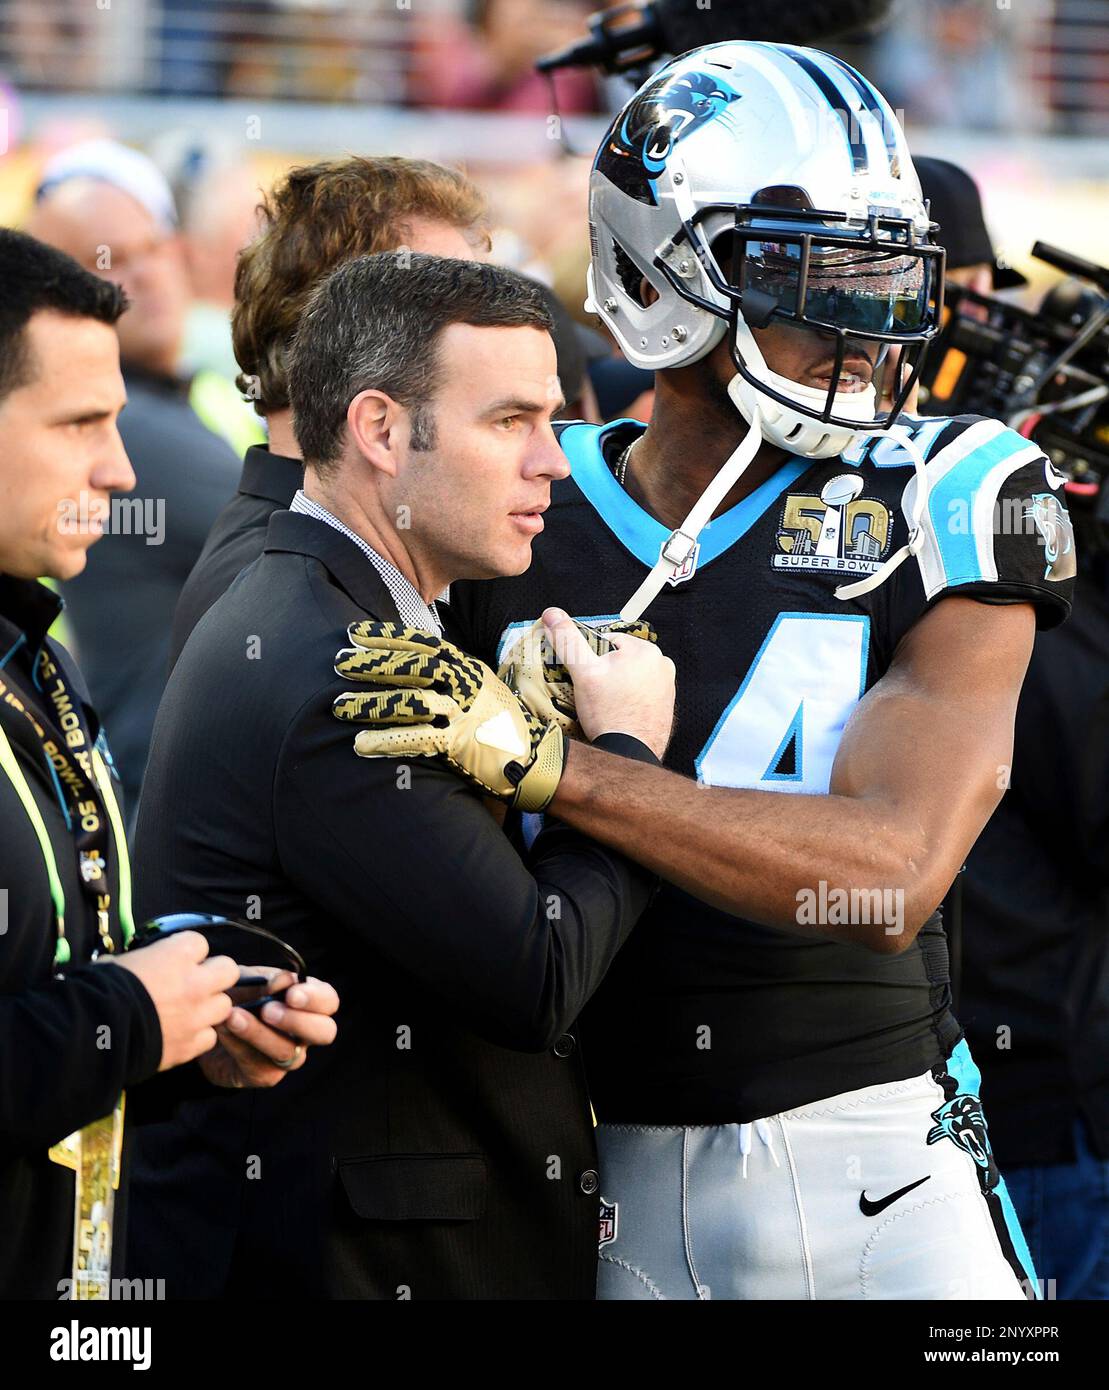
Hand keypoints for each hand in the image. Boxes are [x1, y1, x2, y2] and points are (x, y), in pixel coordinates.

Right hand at [104, 931, 237, 1071]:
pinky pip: (210, 1037)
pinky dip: (199, 1037)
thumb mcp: (119, 963)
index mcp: (177, 955)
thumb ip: (143, 961)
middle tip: (196, 983)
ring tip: (189, 1012)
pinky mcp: (192, 1044)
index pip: (200, 943)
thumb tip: (140, 964)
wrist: (96, 1033)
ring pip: (225, 1006)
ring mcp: (197, 1015)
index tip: (176, 961)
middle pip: (228, 970)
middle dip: (215, 975)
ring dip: (209, 1008)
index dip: (188, 953)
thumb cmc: (101, 992)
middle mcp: (195, 982)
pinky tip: (181, 1035)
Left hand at [199, 969, 339, 1089]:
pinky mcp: (266, 1075)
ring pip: (287, 1050)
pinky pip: (258, 1063)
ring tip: (233, 1017)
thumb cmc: (236, 995)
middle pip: (324, 1032)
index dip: (315, 998)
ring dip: (259, 1033)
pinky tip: (223, 1030)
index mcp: (308, 1002)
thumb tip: (287, 980)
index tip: (291, 994)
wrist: (207, 1022)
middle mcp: (305, 1032)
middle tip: (268, 1011)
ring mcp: (289, 1056)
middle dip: (299, 1021)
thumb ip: (268, 980)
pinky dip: (238, 1044)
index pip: (328, 1001)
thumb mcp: (249, 980)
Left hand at [332, 622, 565, 810]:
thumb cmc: (503, 726)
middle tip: (340, 661)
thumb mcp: (480, 689)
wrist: (537, 759)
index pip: (424, 644)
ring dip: (371, 703)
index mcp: (468, 668)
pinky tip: (361, 744)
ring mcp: (464, 712)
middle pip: (413, 666)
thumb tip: (413, 669)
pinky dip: (386, 741)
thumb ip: (452, 677)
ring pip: (409, 701)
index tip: (357, 633)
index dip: (388, 636)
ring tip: (340, 706)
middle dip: (373, 663)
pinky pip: (418, 738)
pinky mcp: (460, 742)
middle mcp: (465, 684)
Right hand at [540, 607, 674, 757]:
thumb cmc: (608, 713)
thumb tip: (552, 614)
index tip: (587, 676)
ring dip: (617, 686)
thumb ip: (567, 640)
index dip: (592, 659)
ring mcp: (667, 687)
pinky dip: (629, 700)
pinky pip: (641, 695)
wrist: (629, 753)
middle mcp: (663, 665)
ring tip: (605, 705)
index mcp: (646, 650)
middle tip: (595, 693)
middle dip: (606, 673)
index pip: (609, 642)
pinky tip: (618, 713)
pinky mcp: (666, 706)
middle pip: (621, 660)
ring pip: (630, 678)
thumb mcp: (583, 671)